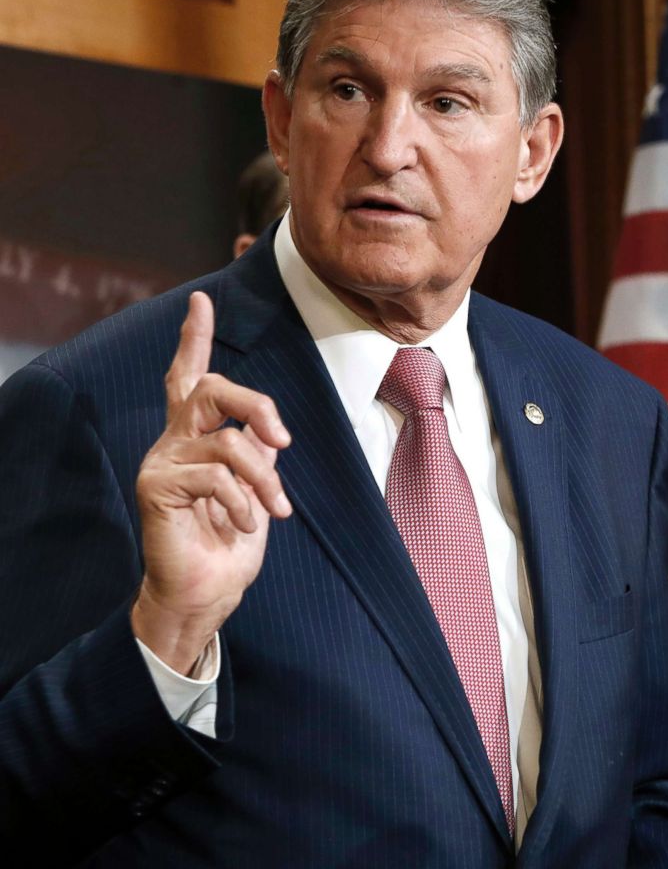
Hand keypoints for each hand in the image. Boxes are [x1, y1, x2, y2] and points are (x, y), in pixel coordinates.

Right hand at [131, 291, 291, 673]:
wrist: (205, 593)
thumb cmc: (230, 544)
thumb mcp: (255, 489)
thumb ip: (256, 453)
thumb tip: (270, 430)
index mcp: (197, 436)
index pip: (189, 376)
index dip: (195, 338)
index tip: (201, 301)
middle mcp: (175, 440)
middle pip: (209, 387)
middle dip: (254, 404)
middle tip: (282, 438)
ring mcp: (162, 461)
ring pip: (226, 440)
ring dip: (264, 478)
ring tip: (275, 510)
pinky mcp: (157, 486)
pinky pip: (215, 475)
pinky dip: (244, 502)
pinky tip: (244, 525)